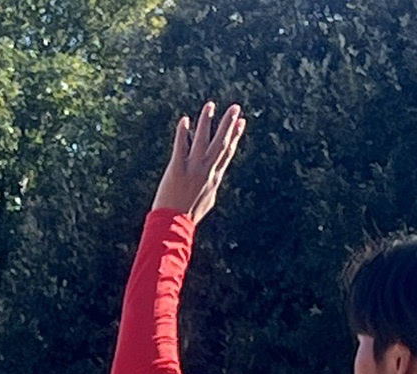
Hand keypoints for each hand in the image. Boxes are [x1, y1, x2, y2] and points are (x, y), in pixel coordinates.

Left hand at [152, 102, 244, 223]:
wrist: (174, 225)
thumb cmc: (189, 216)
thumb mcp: (207, 200)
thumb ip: (211, 185)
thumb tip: (215, 179)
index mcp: (215, 178)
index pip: (228, 152)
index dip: (236, 136)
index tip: (242, 122)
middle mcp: (207, 171)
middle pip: (221, 143)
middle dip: (229, 124)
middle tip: (235, 107)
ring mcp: (192, 169)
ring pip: (202, 141)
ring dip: (207, 122)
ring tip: (210, 105)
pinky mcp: (177, 169)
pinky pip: (181, 147)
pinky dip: (183, 133)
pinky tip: (185, 120)